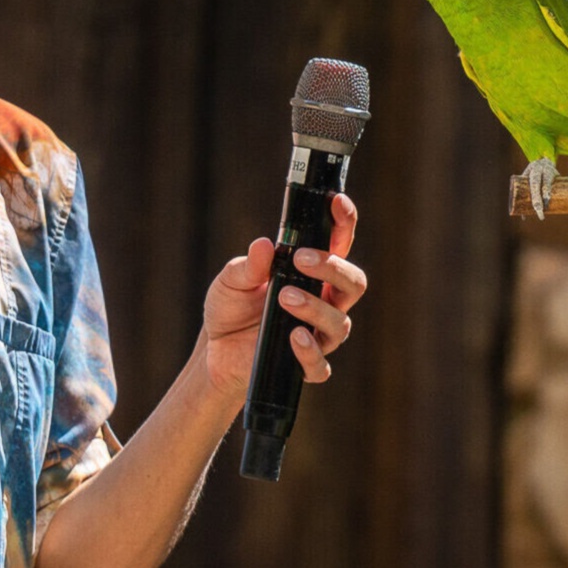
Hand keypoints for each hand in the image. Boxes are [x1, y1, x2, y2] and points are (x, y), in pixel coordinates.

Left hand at [200, 193, 366, 403]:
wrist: (214, 351)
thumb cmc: (230, 308)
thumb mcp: (230, 280)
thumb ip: (248, 265)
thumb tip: (265, 245)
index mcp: (311, 274)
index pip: (339, 244)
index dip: (344, 221)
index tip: (337, 202)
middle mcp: (324, 302)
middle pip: (353, 283)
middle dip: (334, 268)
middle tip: (302, 259)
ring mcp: (317, 335)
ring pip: (340, 322)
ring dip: (315, 307)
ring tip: (285, 297)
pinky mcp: (304, 365)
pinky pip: (320, 365)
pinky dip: (309, 351)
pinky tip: (293, 336)